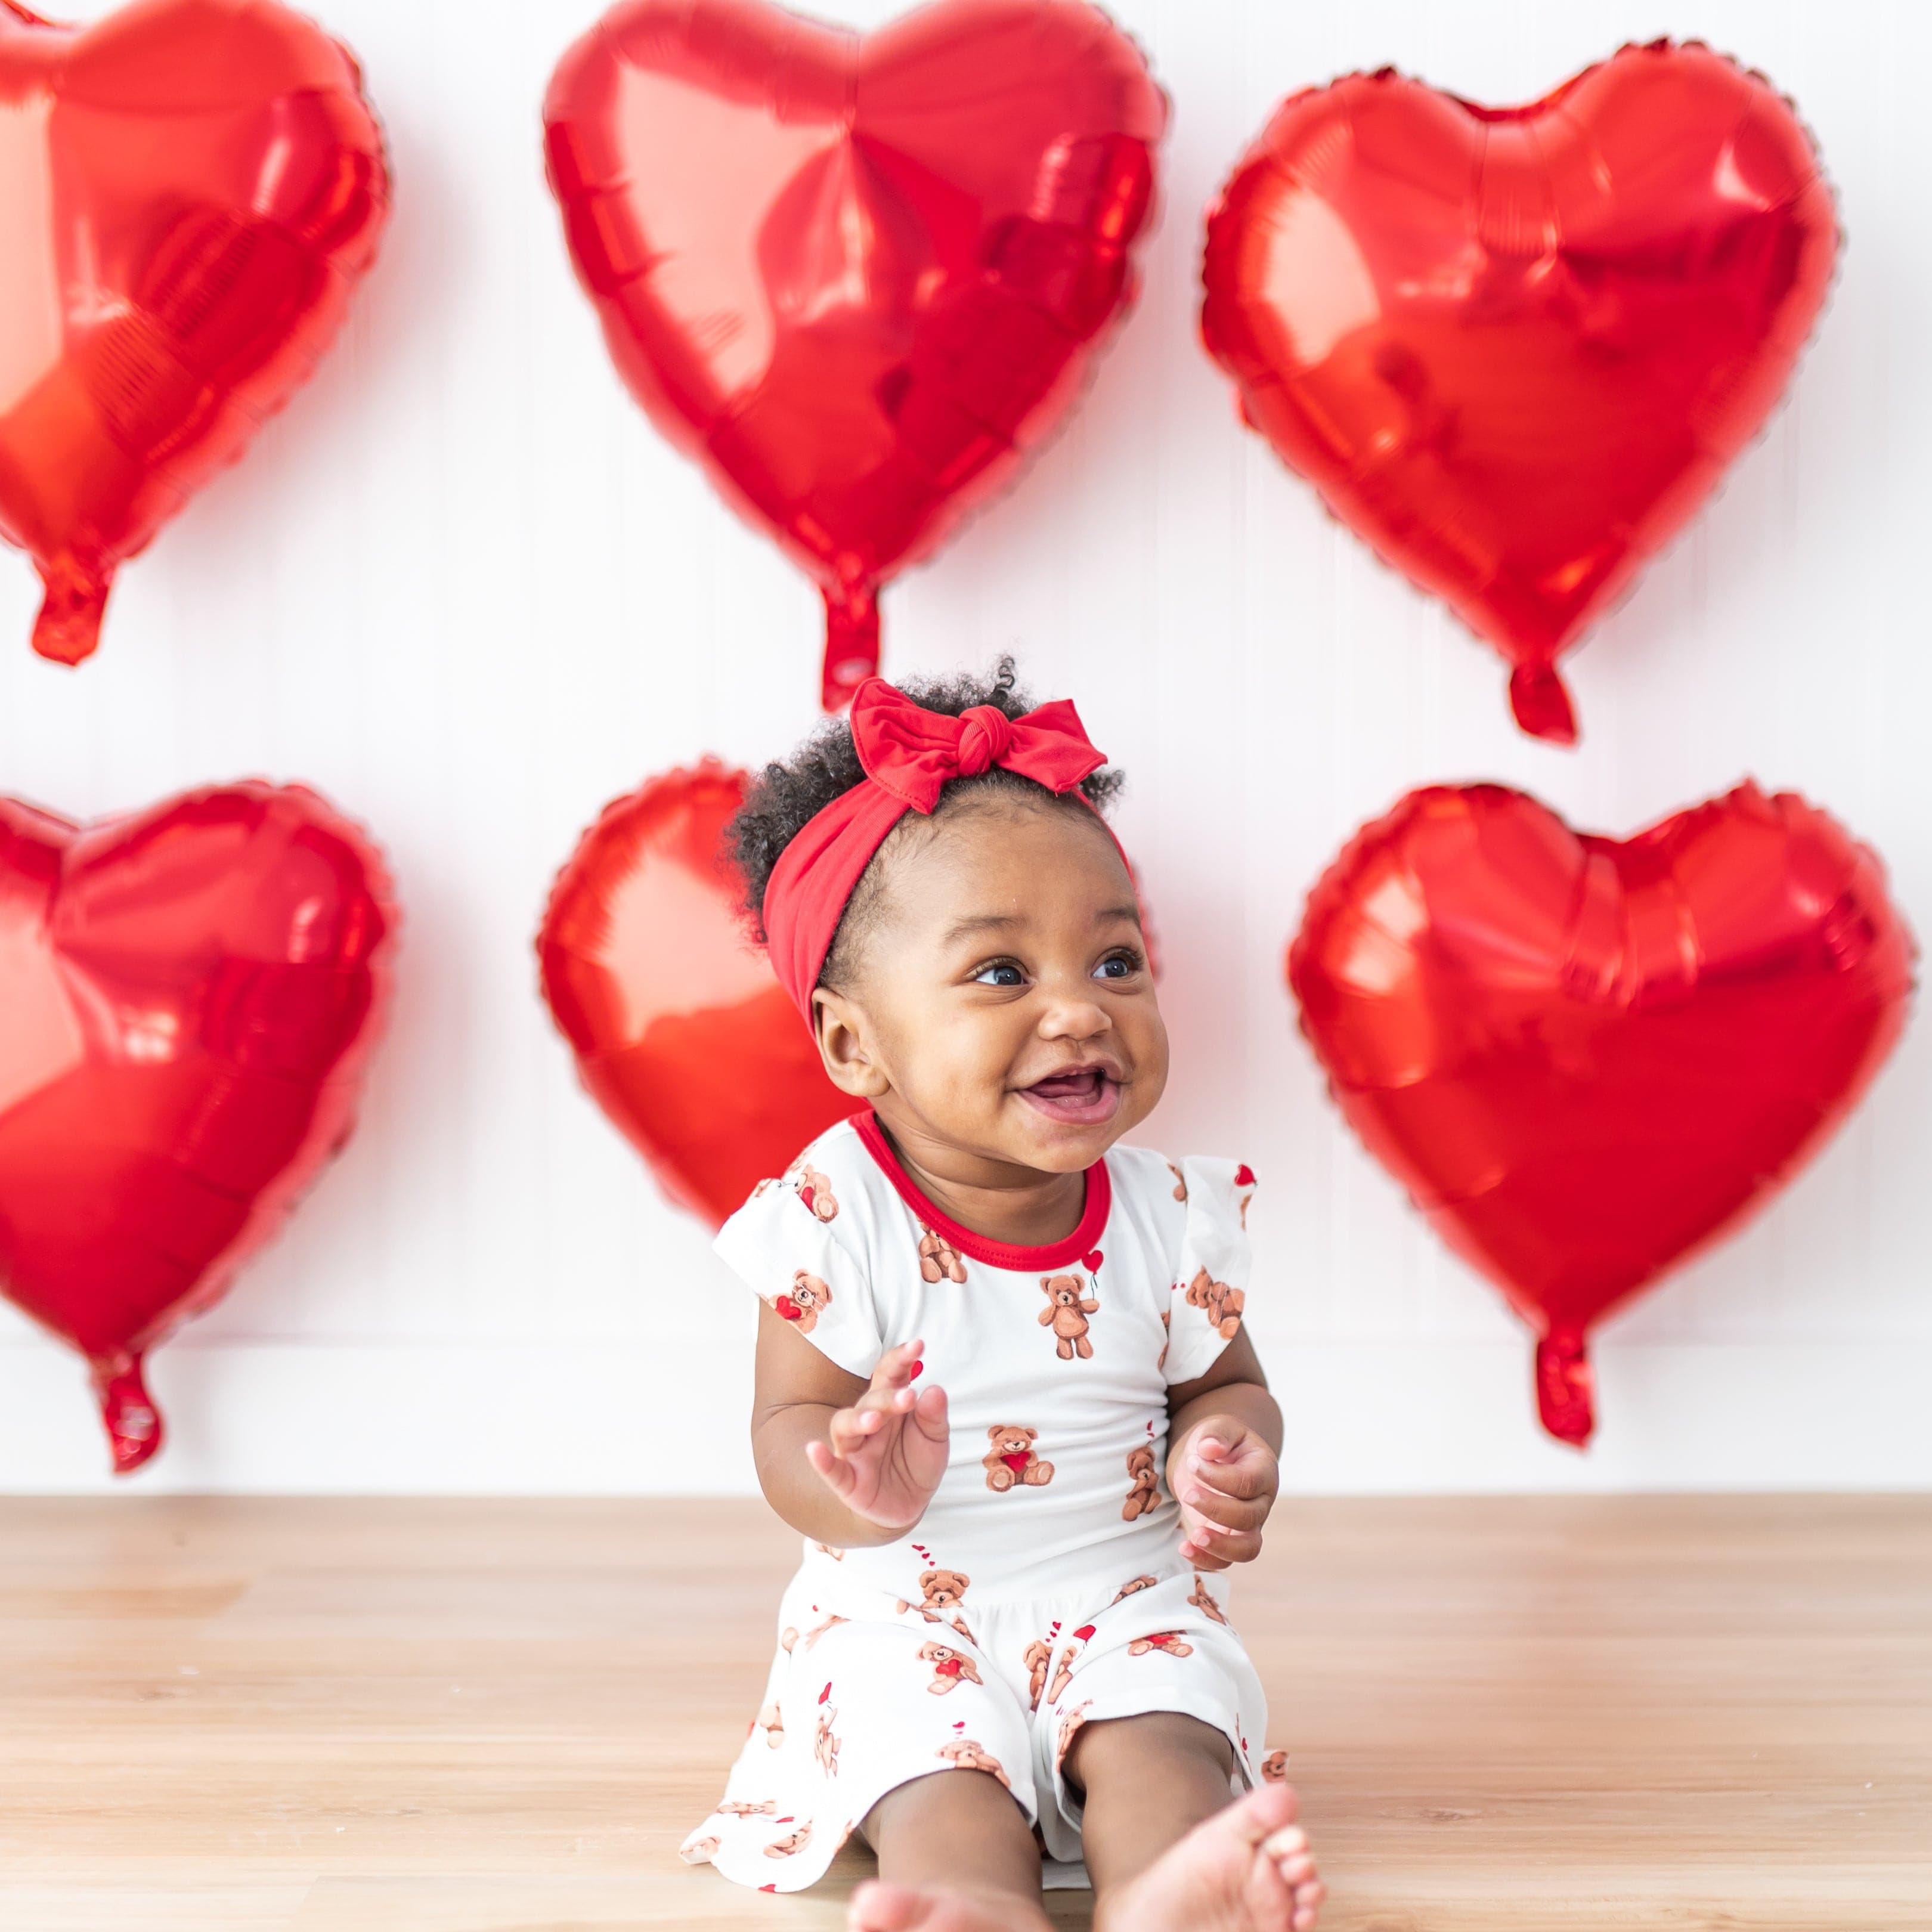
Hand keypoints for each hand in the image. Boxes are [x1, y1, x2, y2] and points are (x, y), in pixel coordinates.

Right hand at [804, 1340, 949, 1532]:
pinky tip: (813, 1450)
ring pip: (844, 1427)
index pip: (890, 1375)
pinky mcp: (847, 1481)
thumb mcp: (935, 1439)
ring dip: (856, 1420)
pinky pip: (831, 1469)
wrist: (909, 1505)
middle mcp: (868, 1423)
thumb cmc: (918, 1462)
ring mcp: (855, 1450)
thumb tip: (935, 1389)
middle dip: (886, 1397)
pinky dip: (821, 1461)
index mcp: (890, 1405)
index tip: (918, 1345)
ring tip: (873, 1420)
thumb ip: (934, 1416)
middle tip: (908, 1396)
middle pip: (869, 1400)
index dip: (900, 1359)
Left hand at [1171, 1421, 1277, 1570]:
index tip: (1193, 1462)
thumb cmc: (1217, 1441)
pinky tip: (1184, 1548)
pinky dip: (1206, 1560)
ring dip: (1219, 1545)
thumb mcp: (1218, 1427)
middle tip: (1188, 1493)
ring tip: (1194, 1536)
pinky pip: (1225, 1561)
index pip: (1250, 1482)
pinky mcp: (1228, 1539)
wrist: (1211, 1458)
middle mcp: (1261, 1501)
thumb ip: (1217, 1434)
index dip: (1220, 1477)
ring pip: (1247, 1549)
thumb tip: (1209, 1448)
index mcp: (1264, 1470)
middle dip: (1216, 1508)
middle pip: (1249, 1516)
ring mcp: (1248, 1524)